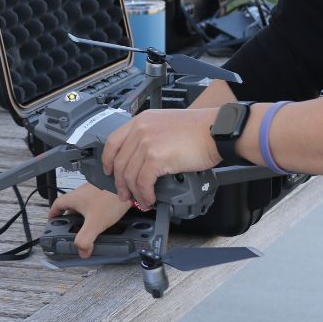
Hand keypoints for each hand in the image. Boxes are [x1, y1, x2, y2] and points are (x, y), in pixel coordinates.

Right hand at [48, 185, 133, 257]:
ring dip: (84, 217)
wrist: (129, 186)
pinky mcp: (104, 194)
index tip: (52, 222)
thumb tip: (82, 251)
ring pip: (83, 206)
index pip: (56, 205)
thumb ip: (85, 239)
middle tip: (72, 231)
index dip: (53, 215)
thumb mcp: (95, 223)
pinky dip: (95, 213)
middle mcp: (82, 193)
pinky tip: (103, 221)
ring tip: (89, 229)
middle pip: (70, 207)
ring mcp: (93, 192)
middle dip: (70, 220)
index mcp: (74, 198)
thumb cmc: (111, 197)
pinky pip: (95, 205)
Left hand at [102, 108, 221, 207]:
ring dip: (134, 192)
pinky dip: (145, 194)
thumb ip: (151, 136)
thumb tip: (143, 159)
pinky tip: (150, 198)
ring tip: (141, 200)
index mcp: (141, 121)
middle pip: (119, 162)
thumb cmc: (199, 129)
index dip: (107, 160)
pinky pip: (142, 182)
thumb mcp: (166, 124)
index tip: (108, 171)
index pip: (113, 141)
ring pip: (129, 175)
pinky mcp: (156, 158)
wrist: (215, 130)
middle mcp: (140, 130)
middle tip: (124, 194)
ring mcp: (146, 143)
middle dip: (120, 183)